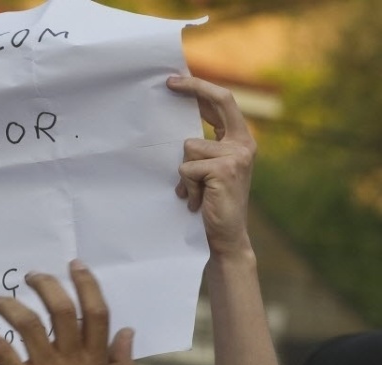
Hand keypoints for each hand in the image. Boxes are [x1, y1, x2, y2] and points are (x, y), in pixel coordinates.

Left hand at [0, 261, 132, 364]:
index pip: (97, 312)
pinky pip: (4, 352)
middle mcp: (76, 364)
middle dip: (46, 284)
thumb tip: (128, 331)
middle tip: (29, 276)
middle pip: (63, 309)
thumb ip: (120, 364)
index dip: (87, 284)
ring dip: (8, 305)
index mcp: (97, 363)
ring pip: (29, 324)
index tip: (74, 265)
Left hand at [166, 76, 256, 257]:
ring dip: (185, 173)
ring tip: (196, 191)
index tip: (177, 80)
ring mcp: (236, 156)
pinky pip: (186, 168)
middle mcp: (243, 144)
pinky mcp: (223, 170)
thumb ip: (205, 147)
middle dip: (193, 88)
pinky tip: (198, 199)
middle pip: (218, 102)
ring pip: (188, 147)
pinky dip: (187, 186)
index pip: (224, 102)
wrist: (227, 235)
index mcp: (241, 140)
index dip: (201, 89)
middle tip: (168, 82)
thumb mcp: (211, 169)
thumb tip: (180, 127)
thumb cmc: (214, 202)